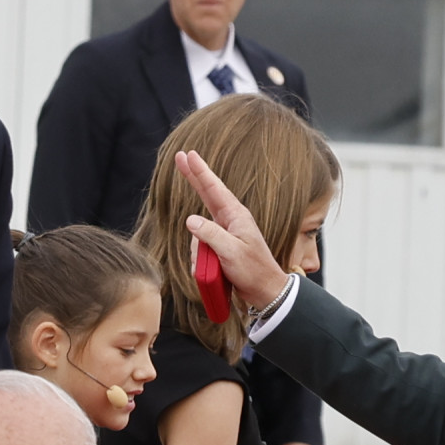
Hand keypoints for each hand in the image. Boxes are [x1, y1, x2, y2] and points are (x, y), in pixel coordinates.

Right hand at [175, 149, 289, 318]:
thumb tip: (190, 220)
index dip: (200, 171)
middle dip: (192, 178)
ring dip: (199, 253)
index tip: (189, 154)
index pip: (214, 189)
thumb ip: (210, 234)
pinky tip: (211, 273)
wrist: (264, 290)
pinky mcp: (219, 247)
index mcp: (235, 216)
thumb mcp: (232, 252)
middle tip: (180, 158)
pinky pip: (200, 249)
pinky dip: (201, 262)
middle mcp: (229, 220)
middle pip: (205, 195)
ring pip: (197, 234)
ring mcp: (224, 233)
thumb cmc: (254, 270)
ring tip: (214, 269)